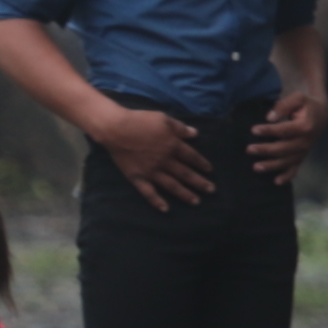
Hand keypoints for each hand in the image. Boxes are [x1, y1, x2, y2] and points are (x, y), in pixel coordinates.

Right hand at [97, 102, 211, 205]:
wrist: (116, 129)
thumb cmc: (140, 120)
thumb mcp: (163, 119)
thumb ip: (180, 128)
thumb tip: (195, 133)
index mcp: (173, 145)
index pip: (192, 157)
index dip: (202, 164)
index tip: (210, 171)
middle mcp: (165, 161)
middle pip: (186, 173)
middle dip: (199, 182)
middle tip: (211, 190)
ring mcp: (152, 171)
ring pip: (172, 185)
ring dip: (185, 194)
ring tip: (196, 201)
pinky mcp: (138, 178)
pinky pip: (149, 192)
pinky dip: (157, 201)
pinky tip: (165, 209)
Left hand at [244, 88, 320, 177]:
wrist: (321, 115)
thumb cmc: (306, 105)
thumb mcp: (298, 98)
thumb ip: (284, 105)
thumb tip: (269, 117)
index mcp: (305, 127)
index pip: (284, 131)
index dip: (268, 131)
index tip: (253, 130)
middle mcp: (305, 142)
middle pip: (282, 149)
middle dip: (265, 150)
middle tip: (249, 149)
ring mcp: (303, 152)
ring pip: (286, 162)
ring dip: (271, 166)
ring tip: (256, 167)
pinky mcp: (301, 157)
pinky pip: (295, 169)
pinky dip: (286, 177)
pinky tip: (276, 181)